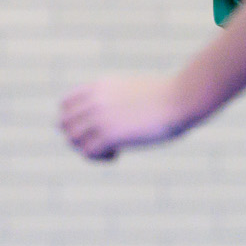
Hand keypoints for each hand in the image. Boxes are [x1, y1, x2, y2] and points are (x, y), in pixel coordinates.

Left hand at [59, 75, 191, 159]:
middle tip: (100, 142)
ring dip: (88, 148)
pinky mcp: (110, 134)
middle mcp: (94, 100)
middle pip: (64, 124)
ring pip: (73, 139)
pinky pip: (88, 152)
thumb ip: (114, 98)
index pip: (64, 104)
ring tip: (109, 150)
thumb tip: (111, 114)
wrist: (181, 97)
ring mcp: (100, 117)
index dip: (74, 120)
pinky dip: (99, 158)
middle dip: (79, 137)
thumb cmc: (165, 95)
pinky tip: (116, 155)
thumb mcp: (131, 89)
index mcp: (98, 86)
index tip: (93, 127)